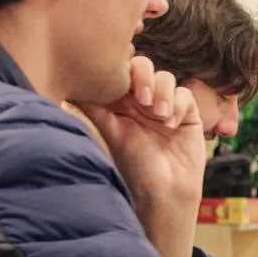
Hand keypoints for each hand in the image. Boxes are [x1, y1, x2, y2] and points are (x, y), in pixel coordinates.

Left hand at [75, 57, 204, 256]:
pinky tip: (171, 124)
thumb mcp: (110, 130)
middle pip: (143, 66)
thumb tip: (70, 84)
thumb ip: (93, 105)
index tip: (119, 82)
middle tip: (141, 99)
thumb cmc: (134, 165)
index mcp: (119, 103)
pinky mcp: (187, 114)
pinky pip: (185, 94)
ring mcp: (165, 106)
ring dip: (162, 92)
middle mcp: (142, 101)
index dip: (121, 68)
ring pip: (165, 77)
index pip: (120, 71)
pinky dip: (178, 105)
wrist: (165, 190)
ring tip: (158, 116)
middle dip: (143, 77)